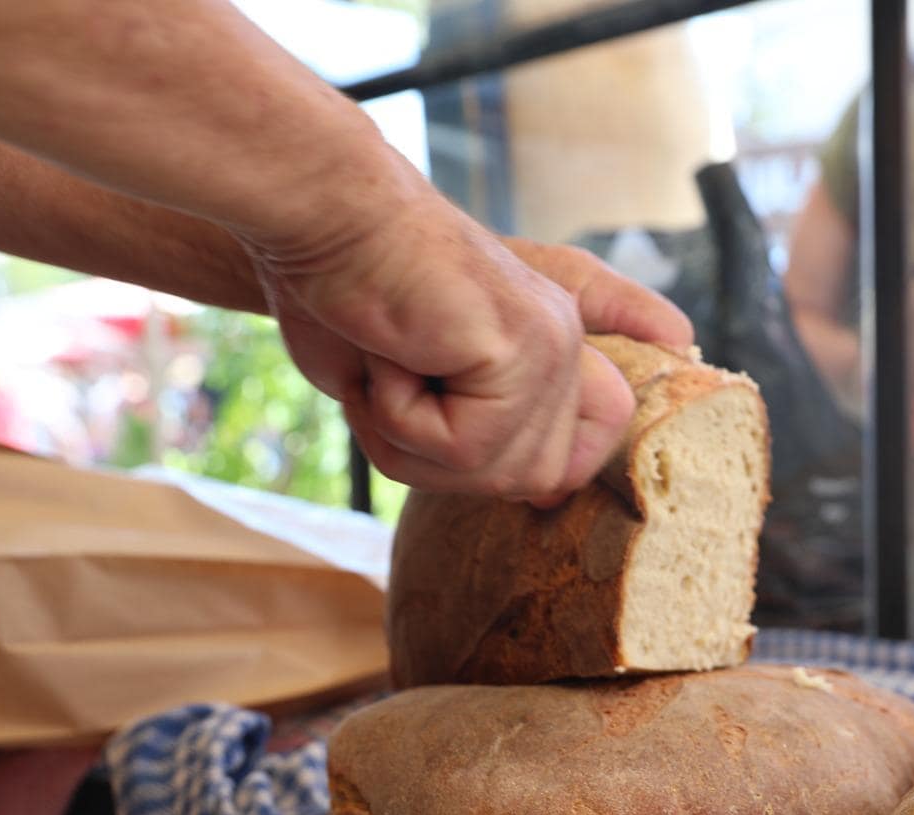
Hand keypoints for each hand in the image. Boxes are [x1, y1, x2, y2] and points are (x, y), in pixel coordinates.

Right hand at [245, 183, 690, 501]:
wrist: (318, 217)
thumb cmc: (342, 298)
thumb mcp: (410, 388)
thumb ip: (482, 442)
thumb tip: (551, 498)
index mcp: (554, 344)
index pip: (594, 442)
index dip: (539, 467)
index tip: (470, 432)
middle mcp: (566, 341)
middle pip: (538, 480)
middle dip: (446, 462)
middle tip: (395, 387)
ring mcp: (553, 342)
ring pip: (496, 472)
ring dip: (412, 440)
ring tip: (389, 361)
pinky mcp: (523, 346)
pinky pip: (464, 446)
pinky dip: (401, 417)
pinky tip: (390, 350)